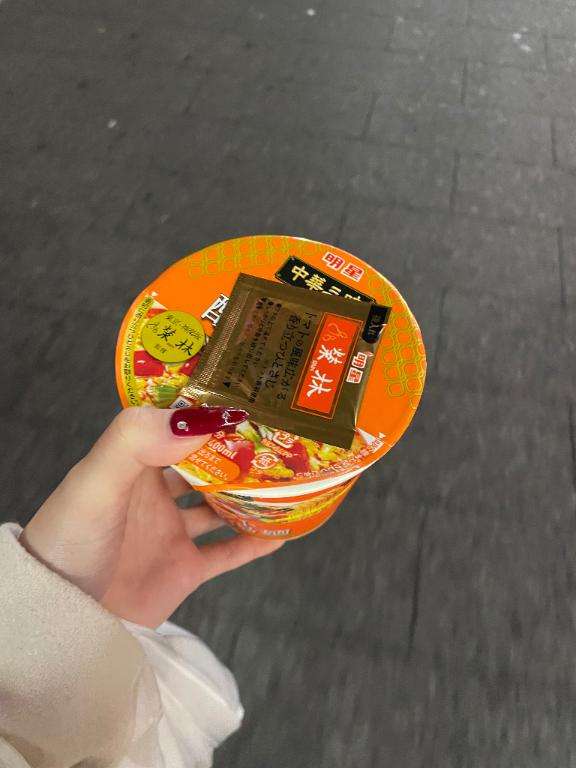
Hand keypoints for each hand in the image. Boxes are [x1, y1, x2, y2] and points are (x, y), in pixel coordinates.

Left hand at [20, 407, 282, 627]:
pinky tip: (284, 530)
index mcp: (133, 463)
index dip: (207, 407)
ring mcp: (171, 532)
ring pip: (222, 505)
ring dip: (251, 493)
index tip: (247, 391)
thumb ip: (137, 441)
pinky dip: (256, 542)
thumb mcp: (95, 481)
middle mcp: (155, 493)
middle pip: (206, 463)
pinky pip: (229, 552)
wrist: (61, 620)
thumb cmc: (67, 542)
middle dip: (238, 448)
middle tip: (279, 432)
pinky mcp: (183, 570)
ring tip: (288, 476)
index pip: (175, 425)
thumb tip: (202, 419)